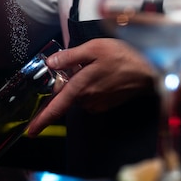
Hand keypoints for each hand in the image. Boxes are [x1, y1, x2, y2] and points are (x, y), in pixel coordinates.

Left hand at [26, 38, 157, 135]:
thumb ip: (70, 56)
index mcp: (81, 86)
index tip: (30, 131)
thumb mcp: (94, 48)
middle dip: (67, 83)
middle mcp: (88, 99)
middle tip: (82, 65)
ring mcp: (98, 104)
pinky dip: (91, 87)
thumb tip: (50, 62)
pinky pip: (90, 96)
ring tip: (96, 67)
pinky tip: (102, 74)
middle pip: (67, 96)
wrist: (150, 70)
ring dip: (80, 84)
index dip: (42, 119)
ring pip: (79, 95)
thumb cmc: (124, 57)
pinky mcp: (106, 104)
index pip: (57, 106)